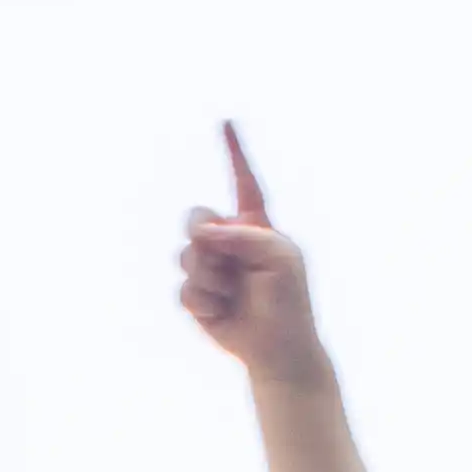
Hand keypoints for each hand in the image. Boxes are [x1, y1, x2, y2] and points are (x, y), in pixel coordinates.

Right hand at [176, 122, 326, 380]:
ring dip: (209, 278)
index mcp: (256, 226)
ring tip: (233, 295)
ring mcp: (212, 268)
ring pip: (186, 256)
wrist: (277, 350)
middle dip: (204, 237)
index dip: (235, 152)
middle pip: (196, 218)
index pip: (244, 182)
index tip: (227, 122)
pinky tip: (222, 313)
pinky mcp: (198, 295)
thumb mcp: (279, 259)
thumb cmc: (288, 302)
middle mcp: (231, 242)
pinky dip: (203, 301)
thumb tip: (203, 232)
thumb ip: (245, 236)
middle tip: (224, 258)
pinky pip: (183, 288)